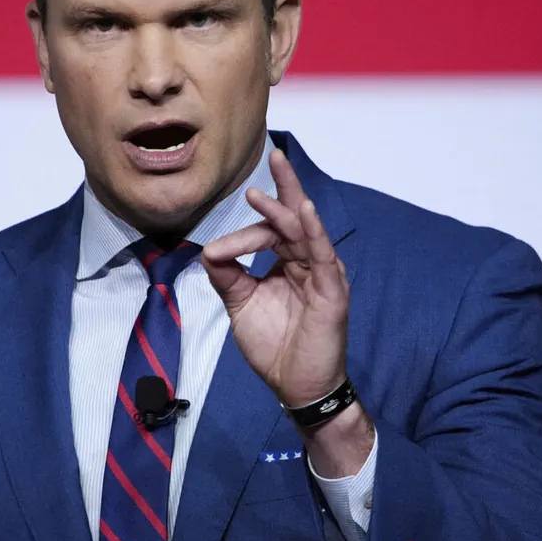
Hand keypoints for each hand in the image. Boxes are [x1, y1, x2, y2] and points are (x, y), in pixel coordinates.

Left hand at [200, 149, 349, 407]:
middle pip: (296, 217)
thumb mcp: (241, 304)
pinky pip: (323, 255)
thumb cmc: (275, 345)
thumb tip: (209, 249)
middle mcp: (309, 263)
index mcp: (290, 263)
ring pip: (306, 231)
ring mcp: (324, 275)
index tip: (219, 251)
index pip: (270, 232)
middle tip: (275, 154)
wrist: (295, 386)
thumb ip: (227, 275)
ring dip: (289, 205)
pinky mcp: (332, 291)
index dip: (245, 234)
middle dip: (285, 185)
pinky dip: (313, 232)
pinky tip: (303, 210)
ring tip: (273, 179)